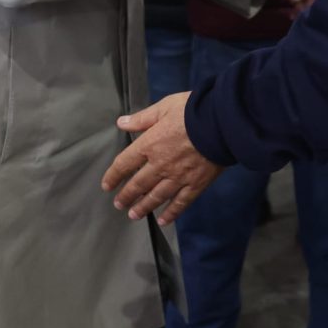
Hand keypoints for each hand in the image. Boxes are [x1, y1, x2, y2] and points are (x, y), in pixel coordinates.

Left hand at [101, 93, 223, 224]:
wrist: (220, 122)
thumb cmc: (191, 110)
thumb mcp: (164, 107)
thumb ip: (142, 118)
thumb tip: (121, 123)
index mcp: (150, 144)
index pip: (125, 163)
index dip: (114, 175)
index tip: (107, 185)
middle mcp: (160, 165)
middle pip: (138, 184)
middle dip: (126, 195)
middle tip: (119, 205)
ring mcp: (178, 178)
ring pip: (156, 197)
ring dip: (143, 207)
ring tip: (134, 215)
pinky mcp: (196, 184)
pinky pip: (180, 203)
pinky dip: (171, 213)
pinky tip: (164, 221)